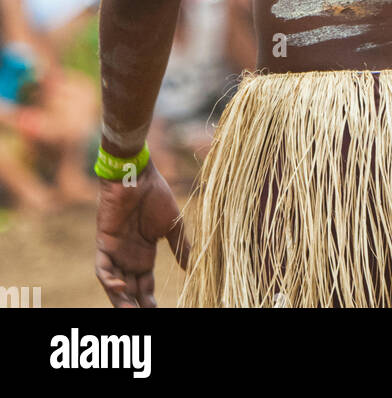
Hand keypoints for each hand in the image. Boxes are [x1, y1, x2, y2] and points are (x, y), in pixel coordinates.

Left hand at [95, 161, 188, 307]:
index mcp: (145, 253)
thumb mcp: (173, 224)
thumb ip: (180, 245)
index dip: (149, 298)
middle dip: (135, 304)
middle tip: (144, 315)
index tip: (156, 309)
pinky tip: (120, 286)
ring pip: (114, 284)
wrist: (138, 175)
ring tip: (130, 311)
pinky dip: (109, 280)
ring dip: (120, 299)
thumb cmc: (156, 194)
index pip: (145, 284)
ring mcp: (115, 251)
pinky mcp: (104, 243)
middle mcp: (129, 256)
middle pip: (129, 289)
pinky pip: (102, 268)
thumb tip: (190, 267)